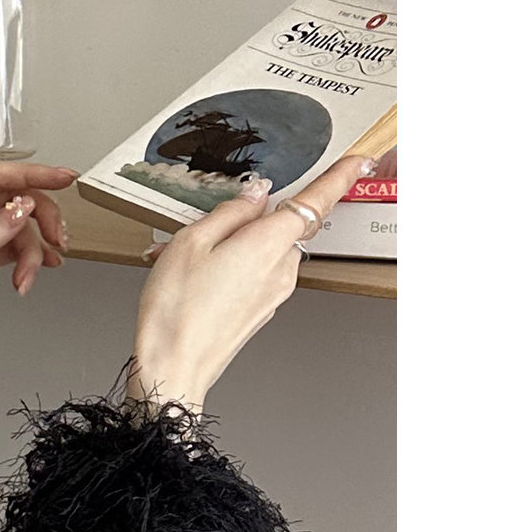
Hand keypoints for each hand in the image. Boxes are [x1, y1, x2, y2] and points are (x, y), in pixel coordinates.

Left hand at [0, 162, 78, 365]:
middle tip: (56, 241)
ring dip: (31, 252)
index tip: (64, 178)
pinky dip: (24, 262)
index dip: (34, 175)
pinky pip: (9, 250)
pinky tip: (28, 277)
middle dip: (39, 219)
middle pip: (13, 200)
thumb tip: (20, 210)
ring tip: (29, 278)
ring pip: (15, 229)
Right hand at [129, 153, 374, 412]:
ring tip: (189, 265)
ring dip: (234, 250)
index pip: (318, 200)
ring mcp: (273, 294)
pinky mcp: (260, 312)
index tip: (360, 159)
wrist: (171, 371)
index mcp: (269, 242)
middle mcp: (281, 268)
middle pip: (281, 226)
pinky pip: (253, 278)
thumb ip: (230, 211)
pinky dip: (230, 273)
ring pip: (264, 253)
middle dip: (249, 223)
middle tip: (207, 231)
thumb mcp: (191, 242)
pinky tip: (196, 285)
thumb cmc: (176, 313)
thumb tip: (254, 195)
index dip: (341, 176)